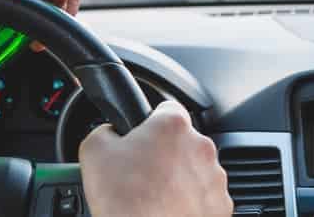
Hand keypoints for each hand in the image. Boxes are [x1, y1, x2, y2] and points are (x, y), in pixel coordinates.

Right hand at [79, 100, 232, 216]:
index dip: (152, 122)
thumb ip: (105, 130)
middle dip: (166, 152)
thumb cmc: (124, 200)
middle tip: (143, 171)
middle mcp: (200, 147)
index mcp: (173, 125)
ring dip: (180, 177)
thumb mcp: (93, 150)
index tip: (144, 136)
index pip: (167, 107)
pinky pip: (205, 196)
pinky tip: (170, 209)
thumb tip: (110, 132)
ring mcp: (214, 178)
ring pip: (196, 169)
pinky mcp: (220, 206)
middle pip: (183, 140)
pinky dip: (191, 201)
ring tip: (155, 194)